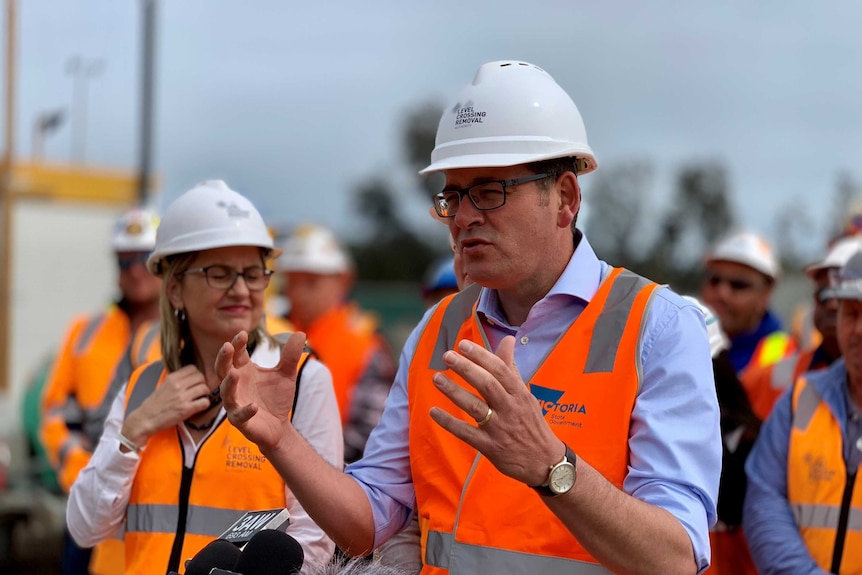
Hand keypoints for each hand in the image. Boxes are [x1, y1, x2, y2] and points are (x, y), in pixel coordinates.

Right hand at [122, 365, 211, 445]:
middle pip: (201, 377)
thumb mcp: (164, 385)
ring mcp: (182, 397)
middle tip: (199, 391)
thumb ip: (177, 379)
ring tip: (199, 399)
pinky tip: (198, 406)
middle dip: (202, 384)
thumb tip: (192, 376)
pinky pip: (205, 402)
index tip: (195, 382)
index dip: (197, 375)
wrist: (145, 419)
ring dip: (205, 394)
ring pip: (205, 388)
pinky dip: (205, 404)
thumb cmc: (155, 404)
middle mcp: (177, 385)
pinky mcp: (186, 409)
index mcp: (172, 378)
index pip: (193, 368)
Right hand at [216, 330, 304, 452]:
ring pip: (226, 392)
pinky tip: (254, 406)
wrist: (279, 426)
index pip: (237, 354)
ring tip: (234, 373)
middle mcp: (236, 385)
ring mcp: (235, 403)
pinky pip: (239, 415)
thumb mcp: (287, 374)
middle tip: (227, 346)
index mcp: (244, 370)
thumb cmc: (276, 397)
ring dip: (229, 383)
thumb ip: (290, 356)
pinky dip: (245, 410)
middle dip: (223, 358)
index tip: (242, 333)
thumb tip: (300, 333)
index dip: (238, 344)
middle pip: (223, 369)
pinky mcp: (240, 421)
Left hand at [429, 336, 564, 486]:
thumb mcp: (525, 394)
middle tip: (447, 356)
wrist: (545, 462)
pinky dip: (449, 422)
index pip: (500, 370)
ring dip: (454, 392)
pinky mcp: (490, 447)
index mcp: (519, 394)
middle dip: (466, 369)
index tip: (463, 345)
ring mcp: (499, 428)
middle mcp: (510, 408)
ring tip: (437, 378)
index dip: (481, 356)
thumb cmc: (531, 423)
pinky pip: (466, 433)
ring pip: (475, 407)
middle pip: (487, 385)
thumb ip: (511, 368)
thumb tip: (507, 339)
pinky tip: (433, 412)